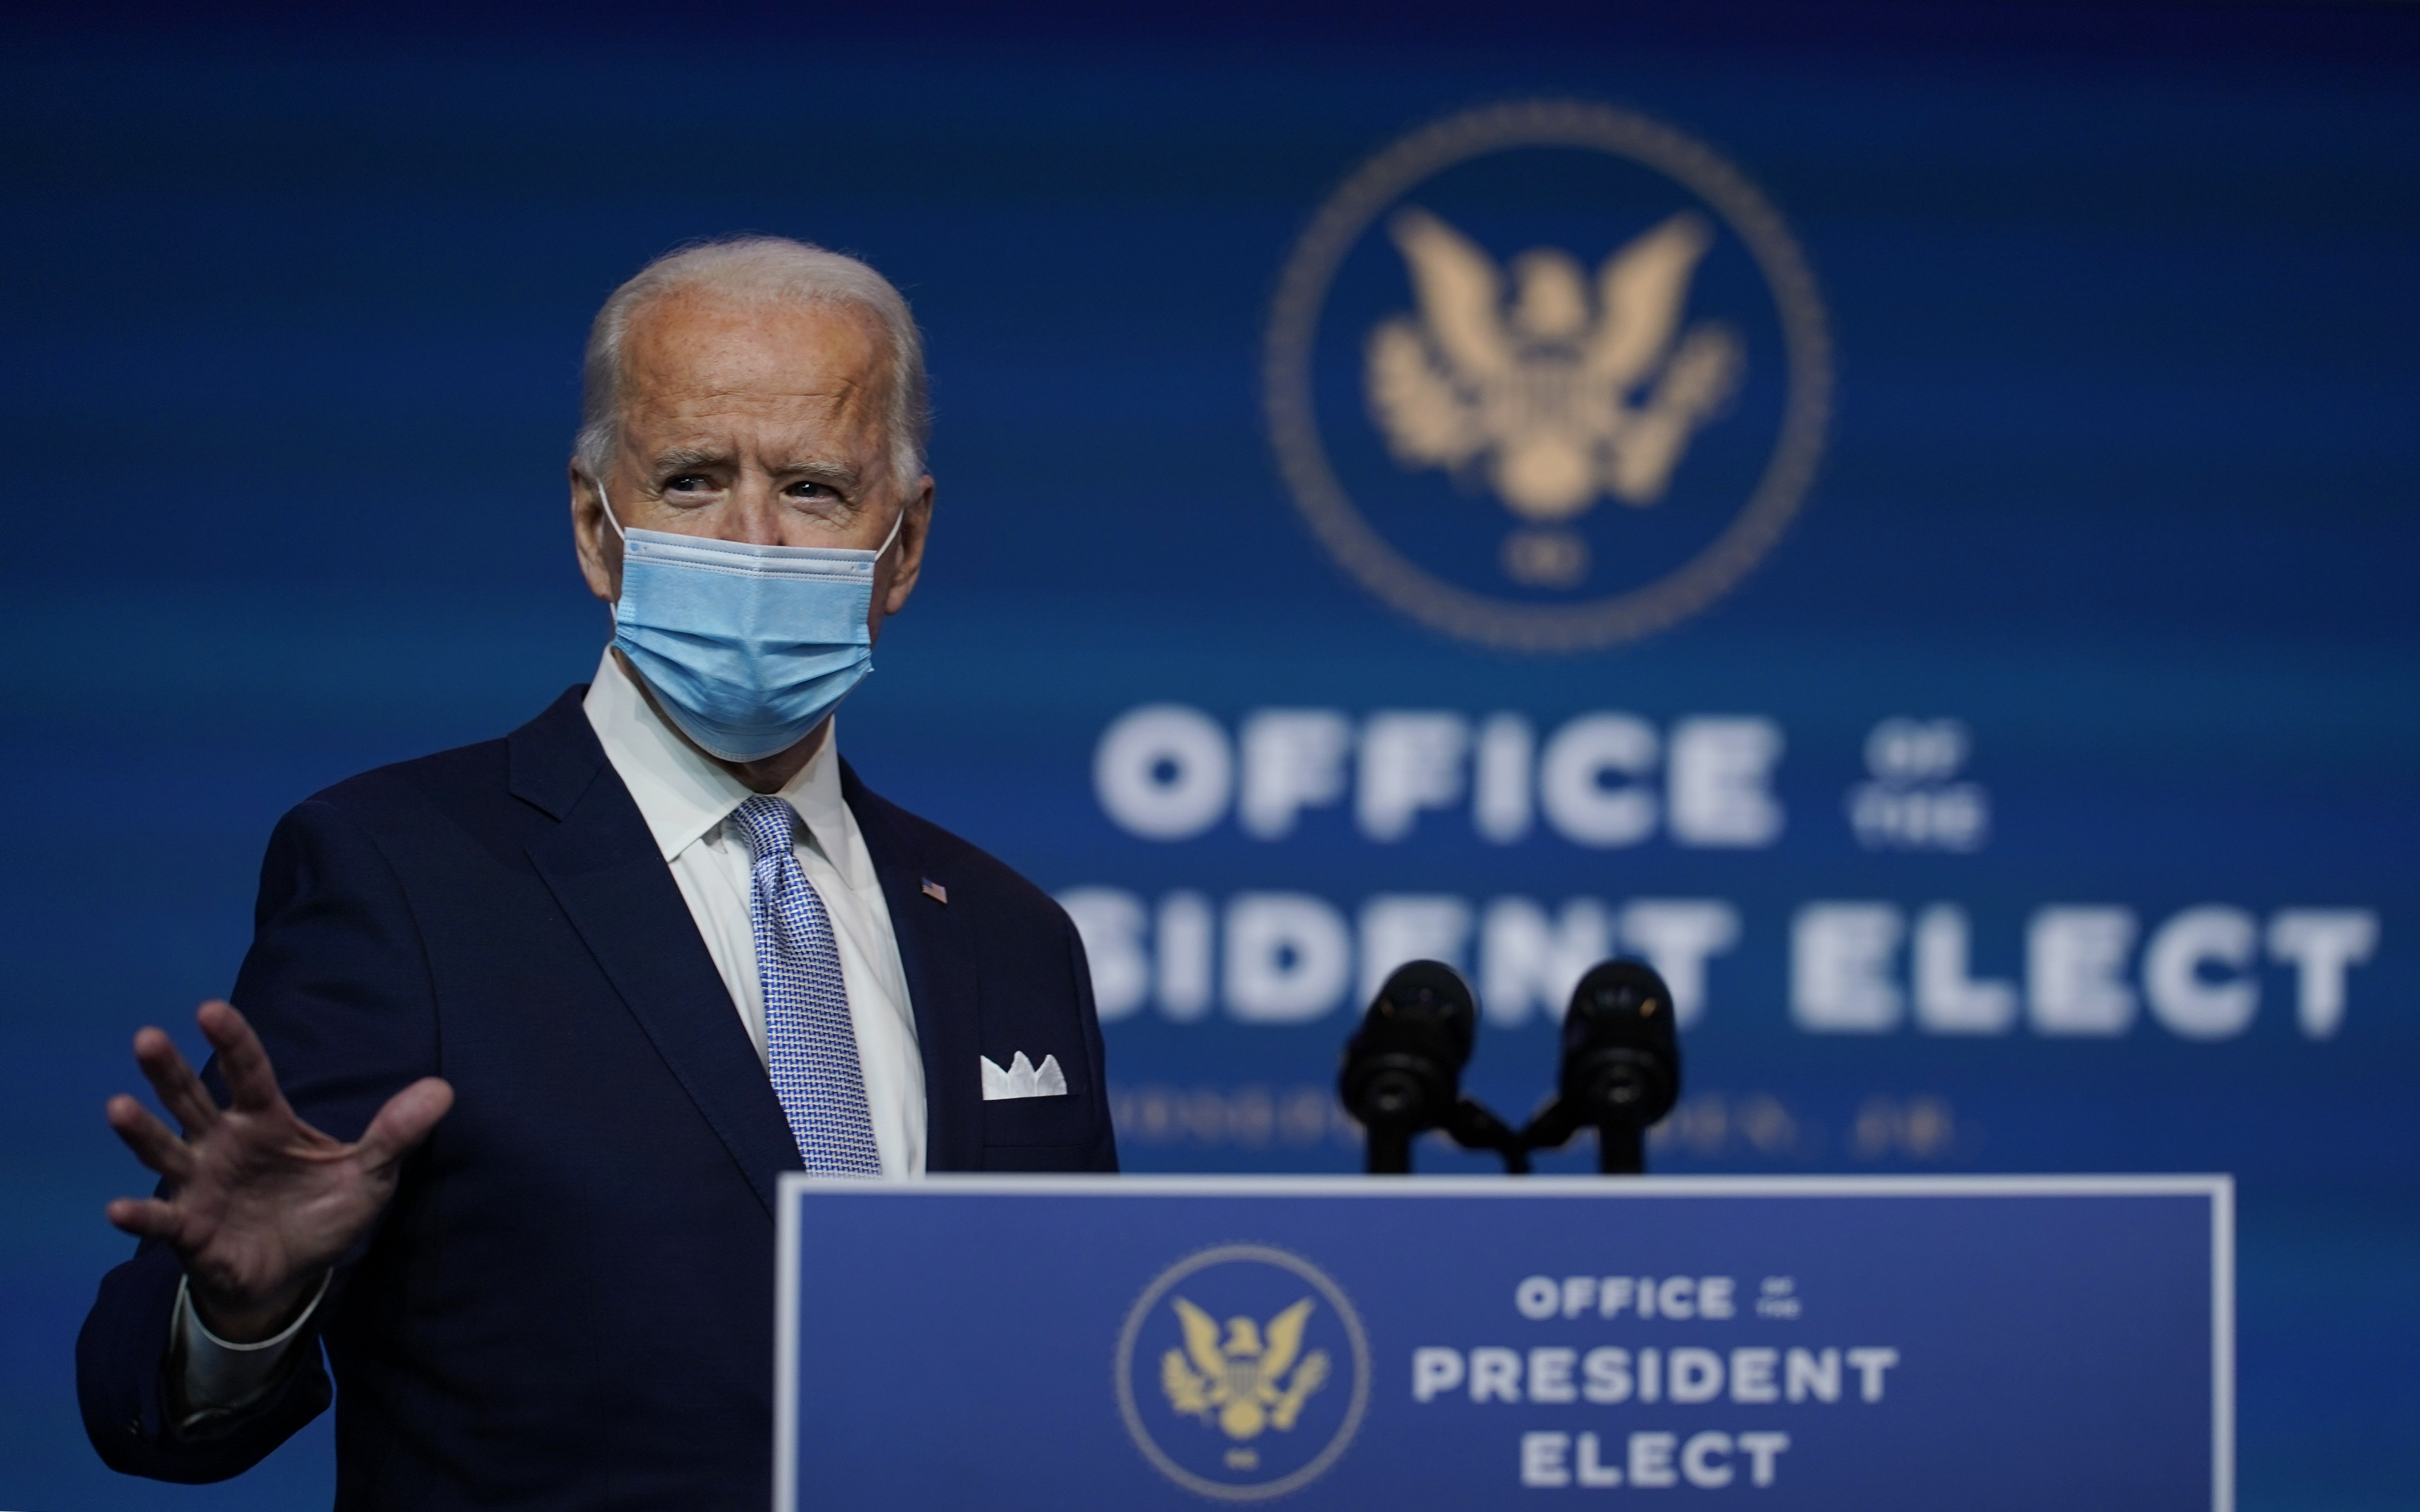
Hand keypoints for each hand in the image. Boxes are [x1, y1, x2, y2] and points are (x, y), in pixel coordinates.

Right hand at [104, 1000, 453, 1342]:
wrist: (293, 1273)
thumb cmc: (321, 1213)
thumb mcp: (369, 1175)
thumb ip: (396, 1134)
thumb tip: (443, 1090)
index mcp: (265, 1122)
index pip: (249, 1073)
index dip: (232, 1041)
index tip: (209, 1009)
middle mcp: (222, 1144)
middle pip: (192, 1099)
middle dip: (169, 1071)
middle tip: (147, 1037)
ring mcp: (200, 1185)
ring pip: (166, 1149)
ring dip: (141, 1131)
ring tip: (117, 1106)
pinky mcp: (190, 1231)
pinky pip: (162, 1221)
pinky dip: (140, 1215)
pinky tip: (118, 1209)